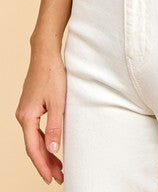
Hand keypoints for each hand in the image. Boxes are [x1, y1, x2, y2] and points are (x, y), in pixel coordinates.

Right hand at [15, 49, 65, 184]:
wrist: (45, 53)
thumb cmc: (52, 74)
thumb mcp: (58, 101)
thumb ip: (55, 127)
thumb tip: (52, 150)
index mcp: (26, 117)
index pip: (33, 149)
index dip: (42, 166)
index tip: (51, 179)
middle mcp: (22, 116)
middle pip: (33, 147)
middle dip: (46, 163)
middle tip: (59, 177)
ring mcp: (25, 111)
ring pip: (34, 139)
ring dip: (46, 153)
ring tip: (59, 166)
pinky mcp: (31, 106)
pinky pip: (35, 130)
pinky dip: (44, 141)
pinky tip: (53, 146)